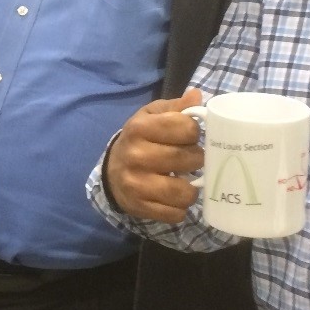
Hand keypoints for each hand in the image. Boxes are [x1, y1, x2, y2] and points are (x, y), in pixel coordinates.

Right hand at [105, 89, 204, 222]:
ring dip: (191, 189)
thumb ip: (176, 108)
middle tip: (191, 159)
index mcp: (139, 128)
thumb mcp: (152, 117)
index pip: (186, 128)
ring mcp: (136, 185)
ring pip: (183, 192)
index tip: (189, 136)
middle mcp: (135, 156)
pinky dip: (179, 207)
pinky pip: (175, 214)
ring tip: (185, 181)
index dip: (194, 132)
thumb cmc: (141, 139)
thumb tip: (197, 95)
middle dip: (197, 160)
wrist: (112, 170)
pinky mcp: (139, 208)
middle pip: (188, 159)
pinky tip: (173, 197)